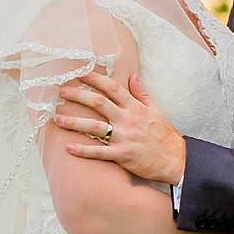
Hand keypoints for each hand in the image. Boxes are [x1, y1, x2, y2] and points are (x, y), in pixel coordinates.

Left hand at [57, 67, 184, 186]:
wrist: (175, 160)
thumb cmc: (165, 136)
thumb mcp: (156, 110)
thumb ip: (141, 93)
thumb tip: (133, 76)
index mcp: (135, 107)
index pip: (112, 88)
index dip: (95, 78)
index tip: (80, 73)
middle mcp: (127, 119)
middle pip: (98, 103)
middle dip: (78, 95)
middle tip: (61, 92)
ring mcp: (124, 137)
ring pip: (94, 126)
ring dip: (74, 121)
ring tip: (58, 118)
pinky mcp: (122, 155)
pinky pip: (99, 152)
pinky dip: (83, 150)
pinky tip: (69, 147)